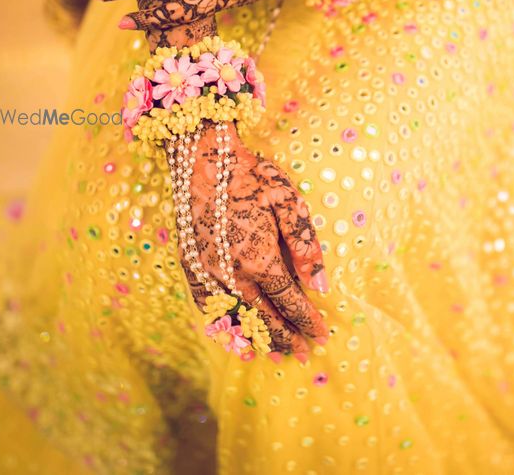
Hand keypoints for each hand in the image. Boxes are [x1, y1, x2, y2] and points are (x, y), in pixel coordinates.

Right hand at [181, 122, 329, 361]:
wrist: (203, 158)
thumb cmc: (252, 176)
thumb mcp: (288, 203)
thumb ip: (306, 247)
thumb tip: (322, 286)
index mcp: (259, 258)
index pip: (289, 302)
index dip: (307, 320)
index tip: (322, 335)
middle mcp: (231, 274)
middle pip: (263, 318)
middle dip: (286, 339)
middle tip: (304, 355)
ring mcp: (207, 274)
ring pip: (234, 318)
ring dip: (256, 338)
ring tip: (274, 354)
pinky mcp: (191, 268)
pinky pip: (208, 308)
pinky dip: (223, 326)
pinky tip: (234, 334)